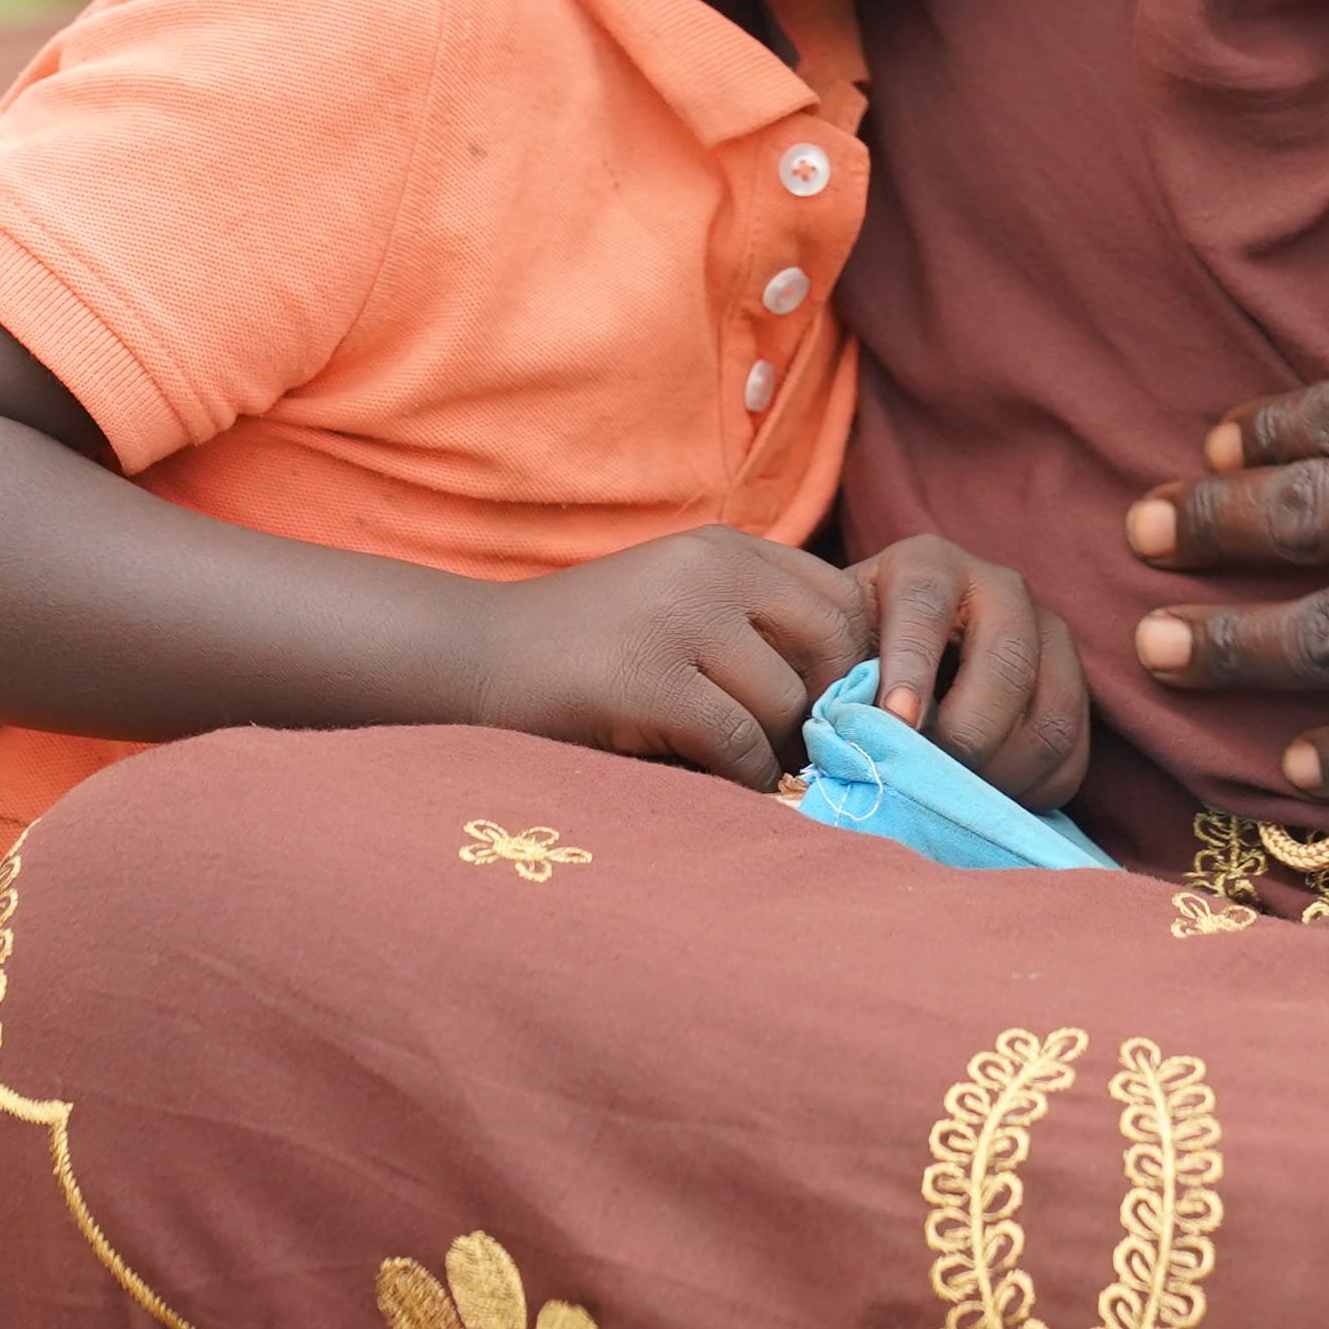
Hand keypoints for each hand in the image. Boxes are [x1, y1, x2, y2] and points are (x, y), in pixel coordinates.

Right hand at [467, 525, 869, 790]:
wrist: (472, 655)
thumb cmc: (585, 647)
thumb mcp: (679, 604)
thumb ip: (753, 624)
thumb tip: (856, 695)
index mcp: (727, 548)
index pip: (842, 599)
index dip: (851, 664)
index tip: (828, 713)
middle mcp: (714, 569)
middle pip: (833, 648)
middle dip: (828, 711)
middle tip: (796, 753)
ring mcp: (680, 619)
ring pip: (787, 703)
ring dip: (776, 751)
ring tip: (746, 769)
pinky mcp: (649, 678)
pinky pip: (738, 742)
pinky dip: (739, 776)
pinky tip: (712, 780)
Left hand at [854, 534, 1089, 809]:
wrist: (897, 660)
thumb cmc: (853, 660)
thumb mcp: (836, 654)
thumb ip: (839, 687)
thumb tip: (850, 748)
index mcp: (929, 567)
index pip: (925, 606)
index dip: (911, 667)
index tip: (895, 725)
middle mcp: (1001, 589)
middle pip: (1007, 663)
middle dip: (966, 734)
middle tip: (927, 778)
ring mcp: (1048, 637)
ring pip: (1049, 718)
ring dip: (1001, 773)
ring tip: (955, 795)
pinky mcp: (1076, 691)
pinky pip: (1072, 754)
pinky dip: (1031, 792)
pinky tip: (985, 797)